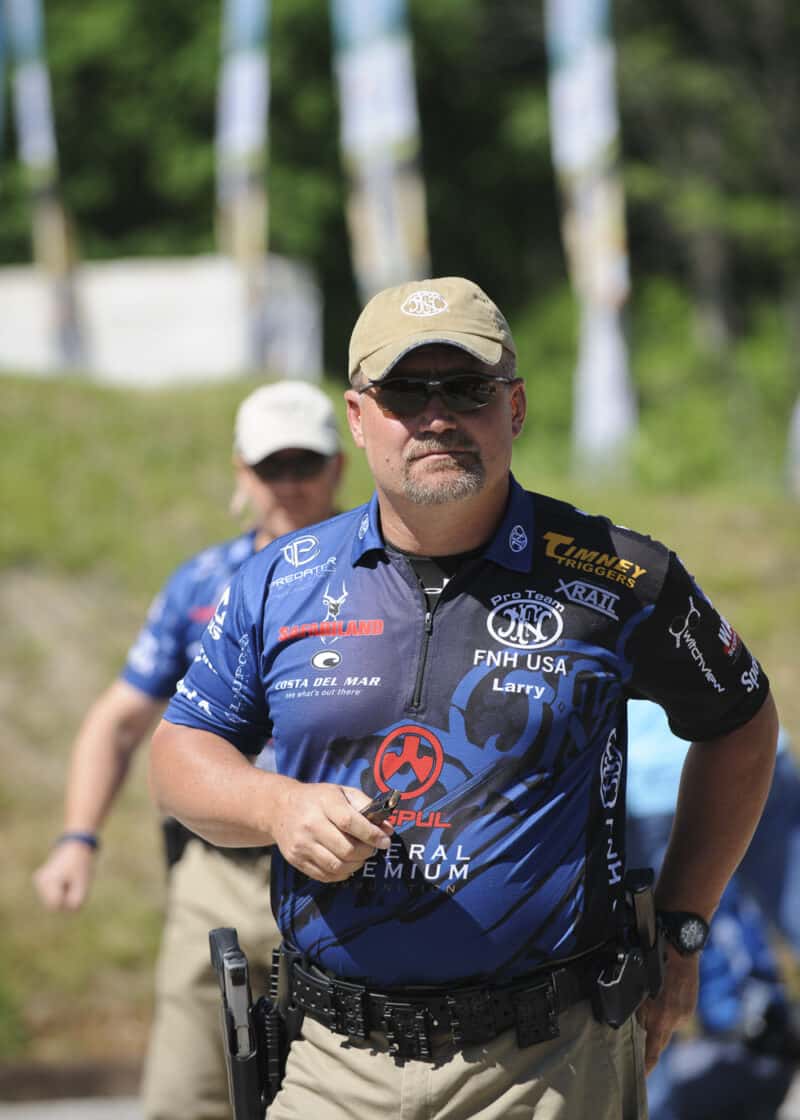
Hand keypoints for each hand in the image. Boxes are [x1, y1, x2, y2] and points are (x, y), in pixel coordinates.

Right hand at [33, 841, 95, 910]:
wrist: (78, 844)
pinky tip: (67, 878)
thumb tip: (69, 911)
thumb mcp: (83, 883)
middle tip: (74, 881)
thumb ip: (77, 901)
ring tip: (71, 878)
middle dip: (66, 897)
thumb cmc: (81, 864)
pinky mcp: (43, 881)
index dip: (68, 900)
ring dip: (65, 894)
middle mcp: (40, 882)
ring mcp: (40, 881)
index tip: (74, 886)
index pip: (56, 906)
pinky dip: (63, 890)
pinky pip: (55, 894)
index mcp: (47, 881)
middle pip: (54, 905)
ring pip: (54, 900)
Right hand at [271, 781, 392, 881]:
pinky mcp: (296, 860)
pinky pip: (325, 875)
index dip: (372, 834)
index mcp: (324, 803)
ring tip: (360, 856)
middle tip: (372, 848)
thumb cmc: (318, 799)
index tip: (385, 841)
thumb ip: (366, 807)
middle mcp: (310, 824)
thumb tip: (388, 828)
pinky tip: (347, 863)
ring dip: (356, 864)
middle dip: (366, 852)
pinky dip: (342, 873)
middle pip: (346, 848)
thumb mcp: (342, 793)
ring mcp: (301, 844)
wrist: (279, 809)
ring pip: (337, 865)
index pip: (350, 822)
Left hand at [636, 945, 698, 1071]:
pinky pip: (674, 1014)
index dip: (647, 1066)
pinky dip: (666, 1008)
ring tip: (655, 995)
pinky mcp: (690, 1007)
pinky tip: (663, 992)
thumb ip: (639, 1012)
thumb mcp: (641, 990)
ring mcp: (685, 1014)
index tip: (642, 1077)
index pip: (653, 1052)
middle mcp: (676, 1021)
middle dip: (649, 1033)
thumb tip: (635, 1024)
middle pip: (658, 1036)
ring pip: (665, 1023)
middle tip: (642, 1017)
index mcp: (662, 1020)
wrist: (681, 951)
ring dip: (658, 1016)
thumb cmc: (658, 967)